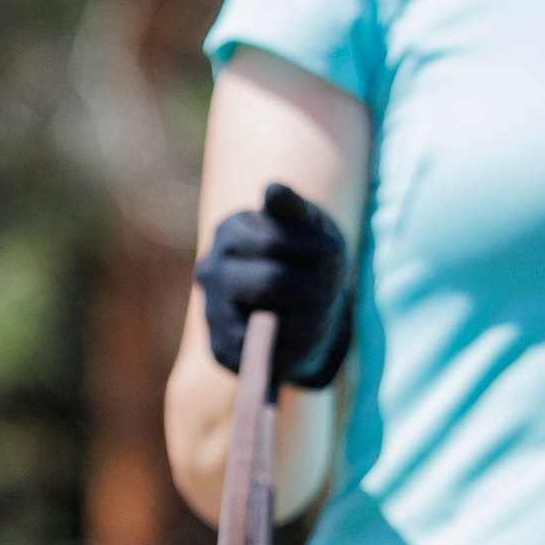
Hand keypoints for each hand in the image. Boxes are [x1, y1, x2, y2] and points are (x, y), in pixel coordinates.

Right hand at [195, 183, 350, 391]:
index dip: (313, 252)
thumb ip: (294, 208)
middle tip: (331, 291)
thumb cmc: (305, 254)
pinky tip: (302, 336)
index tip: (333, 257)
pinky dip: (291, 350)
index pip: (274, 242)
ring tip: (321, 314)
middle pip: (270, 283)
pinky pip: (262, 356)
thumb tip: (273, 188)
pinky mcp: (220, 351)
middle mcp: (211, 271)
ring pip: (268, 325)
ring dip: (308, 323)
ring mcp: (211, 311)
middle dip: (312, 289)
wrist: (292, 302)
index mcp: (229, 231)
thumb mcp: (308, 225)